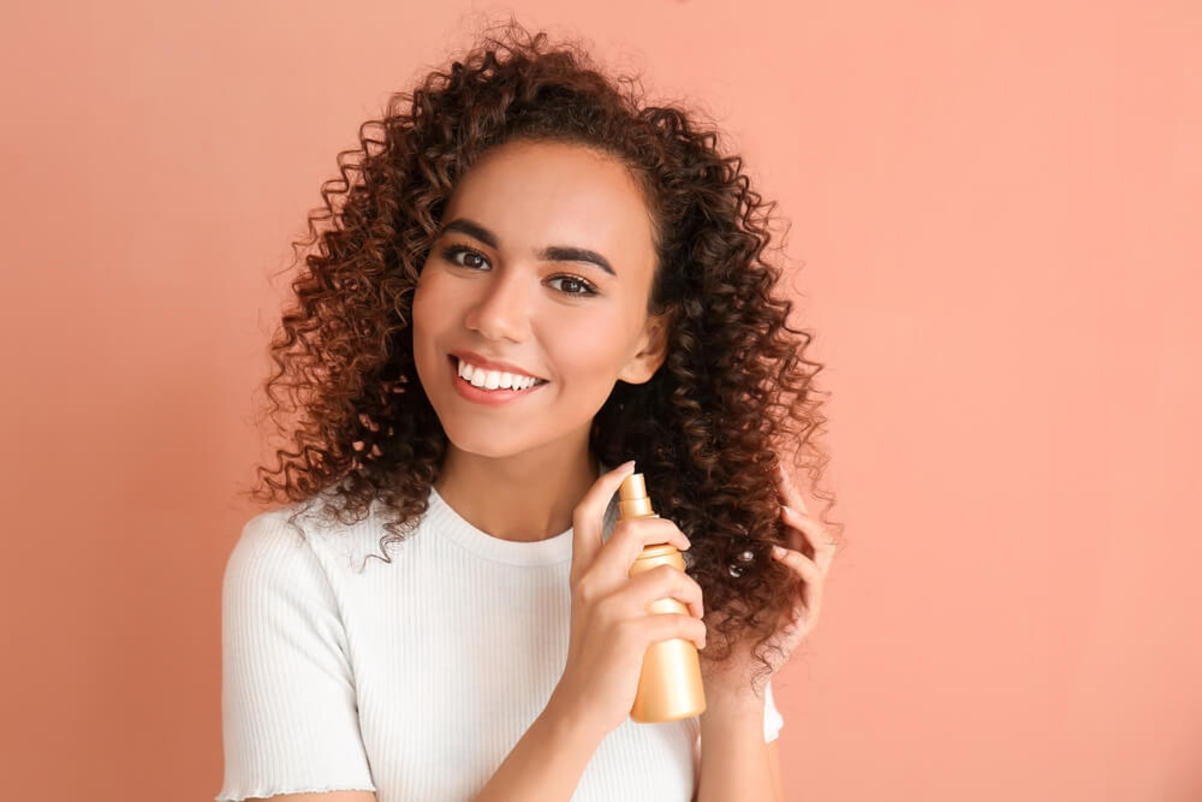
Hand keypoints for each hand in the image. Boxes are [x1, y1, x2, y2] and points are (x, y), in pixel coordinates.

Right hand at [551, 460, 707, 736]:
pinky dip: (698, 627)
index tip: (629, 468)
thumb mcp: (591, 610)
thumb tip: (652, 563)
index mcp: (581, 573)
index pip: (585, 514)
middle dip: (668, 529)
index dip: (607, 485)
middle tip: (684, 545)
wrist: (580, 707)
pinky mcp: (630, 633)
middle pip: (632, 529)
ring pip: (667, 573)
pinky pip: (679, 616)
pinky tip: (698, 638)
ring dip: (694, 588)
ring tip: (698, 607)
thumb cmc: (595, 660)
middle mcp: (590, 583)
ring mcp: (609, 607)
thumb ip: (608, 584)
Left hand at [698, 461, 835, 698]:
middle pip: (807, 525)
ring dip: (804, 524)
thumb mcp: (705, 581)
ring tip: (783, 509)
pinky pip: (812, 581)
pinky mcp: (805, 616)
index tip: (767, 463)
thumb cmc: (710, 634)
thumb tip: (672, 519)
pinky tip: (778, 552)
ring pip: (821, 548)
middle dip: (795, 496)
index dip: (780, 491)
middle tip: (778, 471)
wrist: (719, 681)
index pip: (784, 520)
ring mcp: (804, 596)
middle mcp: (795, 576)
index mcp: (774, 566)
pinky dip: (798, 562)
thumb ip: (702, 554)